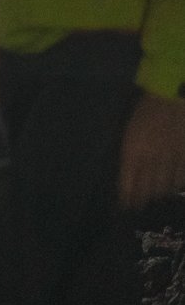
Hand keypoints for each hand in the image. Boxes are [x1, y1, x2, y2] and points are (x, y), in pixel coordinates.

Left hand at [119, 91, 184, 209]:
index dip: (127, 197)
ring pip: (165, 185)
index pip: (128, 182)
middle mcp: (151, 159)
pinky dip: (177, 185)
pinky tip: (174, 189)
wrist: (172, 96)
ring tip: (156, 201)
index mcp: (133, 150)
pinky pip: (181, 178)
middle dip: (143, 199)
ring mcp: (171, 159)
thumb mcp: (131, 131)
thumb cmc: (147, 109)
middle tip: (140, 208)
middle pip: (147, 187)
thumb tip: (130, 172)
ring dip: (159, 194)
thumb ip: (131, 153)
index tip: (124, 207)